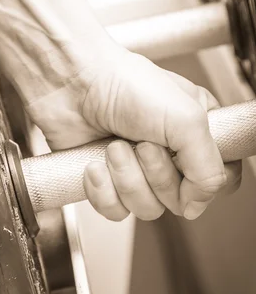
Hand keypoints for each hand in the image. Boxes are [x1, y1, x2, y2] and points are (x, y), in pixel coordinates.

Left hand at [25, 46, 241, 221]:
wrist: (72, 83)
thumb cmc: (124, 84)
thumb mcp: (185, 119)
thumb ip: (208, 167)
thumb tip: (198, 204)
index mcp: (197, 133)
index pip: (221, 179)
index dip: (205, 182)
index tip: (188, 166)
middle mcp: (169, 153)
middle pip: (180, 199)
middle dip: (156, 173)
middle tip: (143, 142)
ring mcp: (136, 168)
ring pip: (146, 208)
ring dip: (127, 177)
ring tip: (115, 145)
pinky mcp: (106, 180)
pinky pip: (115, 210)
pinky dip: (103, 188)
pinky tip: (95, 163)